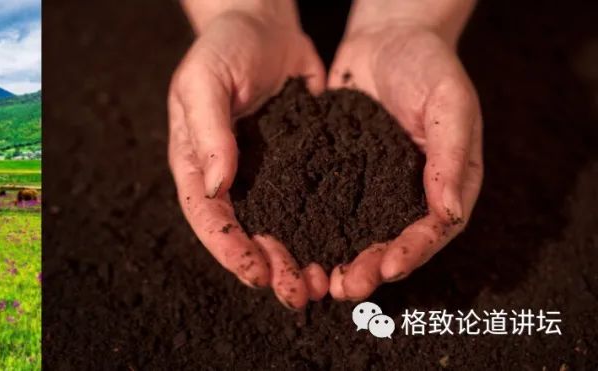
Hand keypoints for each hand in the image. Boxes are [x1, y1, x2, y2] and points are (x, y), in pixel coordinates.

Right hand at [168, 1, 328, 309]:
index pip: (207, 216)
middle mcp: (227, 177)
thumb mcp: (205, 81)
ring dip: (297, 258)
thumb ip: (208, 131)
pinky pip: (309, 203)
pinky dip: (324, 228)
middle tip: (296, 292)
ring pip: (277, 227)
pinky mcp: (297, 165)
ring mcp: (262, 174)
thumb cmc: (223, 47)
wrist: (261, 22)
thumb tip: (215, 186)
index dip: (228, 249)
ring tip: (322, 284)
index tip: (255, 272)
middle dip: (269, 266)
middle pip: (243, 234)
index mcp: (193, 162)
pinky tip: (347, 247)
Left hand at [326, 23, 482, 300]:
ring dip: (333, 259)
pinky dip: (307, 229)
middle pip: (389, 245)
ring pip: (352, 235)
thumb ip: (452, 157)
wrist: (386, 36)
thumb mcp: (450, 104)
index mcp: (444, 186)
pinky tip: (286, 243)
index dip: (411, 253)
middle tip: (342, 288)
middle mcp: (405, 195)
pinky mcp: (335, 176)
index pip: (431, 232)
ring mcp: (369, 188)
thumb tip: (449, 215)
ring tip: (312, 279)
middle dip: (367, 270)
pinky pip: (321, 208)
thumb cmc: (430, 65)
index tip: (388, 269)